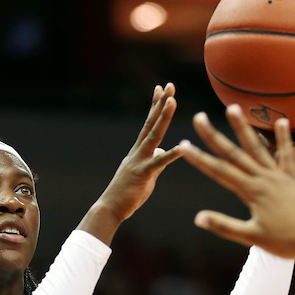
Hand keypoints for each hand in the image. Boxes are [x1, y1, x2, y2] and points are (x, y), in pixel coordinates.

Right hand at [94, 84, 186, 222]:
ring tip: (173, 100)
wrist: (110, 209)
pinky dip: (173, 154)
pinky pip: (160, 163)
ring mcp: (139, 161)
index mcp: (139, 151)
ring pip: (154, 135)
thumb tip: (163, 151)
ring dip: (163, 117)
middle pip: (151, 123)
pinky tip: (184, 146)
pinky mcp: (142, 174)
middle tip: (169, 85)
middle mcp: (138, 152)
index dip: (156, 105)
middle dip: (161, 103)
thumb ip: (155, 161)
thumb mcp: (144, 174)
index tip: (161, 89)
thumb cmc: (126, 195)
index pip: (149, 124)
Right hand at [181, 107, 294, 259]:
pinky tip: (280, 120)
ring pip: (257, 147)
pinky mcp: (292, 178)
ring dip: (243, 127)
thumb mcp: (250, 237)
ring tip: (232, 107)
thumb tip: (198, 218)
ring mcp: (278, 176)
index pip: (219, 171)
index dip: (199, 158)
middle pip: (234, 153)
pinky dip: (283, 137)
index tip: (184, 146)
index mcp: (251, 192)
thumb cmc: (282, 243)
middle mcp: (264, 179)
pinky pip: (286, 154)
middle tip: (199, 117)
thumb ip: (224, 225)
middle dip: (214, 135)